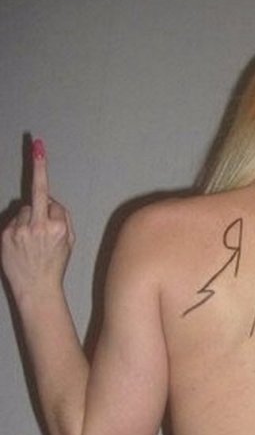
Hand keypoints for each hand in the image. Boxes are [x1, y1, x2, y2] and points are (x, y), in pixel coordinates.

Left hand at [1, 139, 74, 302]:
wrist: (36, 288)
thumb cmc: (54, 265)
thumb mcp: (69, 242)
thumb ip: (62, 218)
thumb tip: (50, 201)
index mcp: (56, 226)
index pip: (51, 199)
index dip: (43, 175)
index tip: (37, 146)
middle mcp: (37, 225)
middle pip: (37, 200)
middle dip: (40, 194)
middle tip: (37, 166)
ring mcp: (19, 230)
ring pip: (23, 211)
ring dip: (27, 220)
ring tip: (31, 243)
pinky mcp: (5, 235)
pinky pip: (12, 222)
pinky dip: (16, 229)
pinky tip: (21, 246)